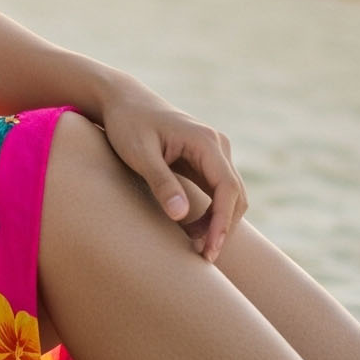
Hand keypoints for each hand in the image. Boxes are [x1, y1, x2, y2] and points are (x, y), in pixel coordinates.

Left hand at [97, 79, 248, 263]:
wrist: (123, 101)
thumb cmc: (128, 124)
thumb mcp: (139, 154)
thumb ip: (161, 182)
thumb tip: (181, 215)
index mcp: (206, 141)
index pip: (228, 188)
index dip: (222, 222)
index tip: (210, 249)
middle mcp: (218, 145)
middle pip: (235, 196)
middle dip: (223, 228)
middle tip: (204, 258)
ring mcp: (214, 152)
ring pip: (230, 197)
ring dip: (218, 224)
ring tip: (197, 249)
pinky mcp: (205, 160)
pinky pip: (218, 192)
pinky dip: (211, 214)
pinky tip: (194, 232)